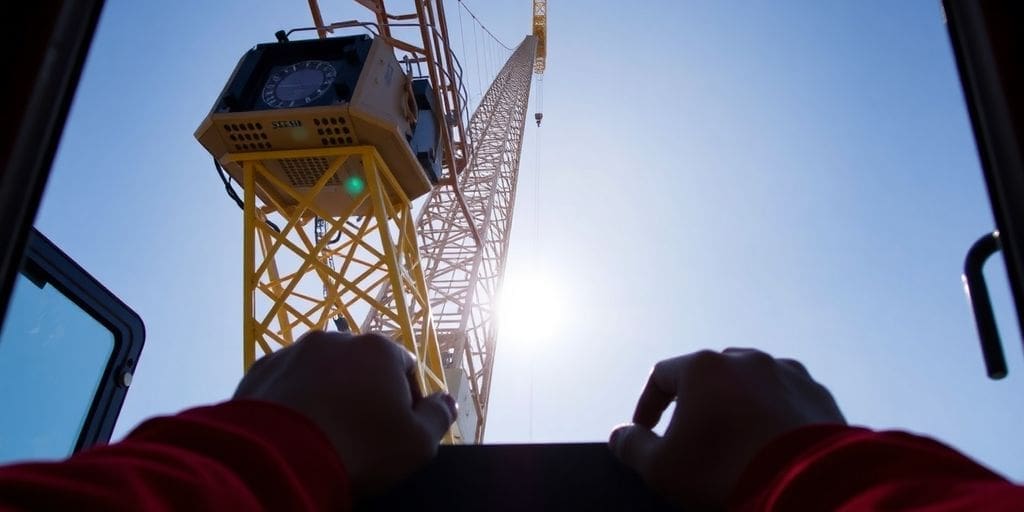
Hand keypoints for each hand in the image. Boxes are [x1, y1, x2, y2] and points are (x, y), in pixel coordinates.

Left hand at [233, 330, 455, 496]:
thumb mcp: (418, 443)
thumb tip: (447, 401)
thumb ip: (439, 416)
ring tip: (322, 433)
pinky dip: (291, 401)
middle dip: (363, 394)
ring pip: (320, 373)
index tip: (396, 433)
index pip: (405, 371)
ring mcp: (293, 352)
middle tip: (358, 435)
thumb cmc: (358, 448)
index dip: (407, 403)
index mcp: (379, 350)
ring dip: (326, 394)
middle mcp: (335, 340)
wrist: (278, 459)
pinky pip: (285, 384)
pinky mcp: (260, 371)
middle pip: (360, 368)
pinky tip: (293, 430)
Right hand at [609, 348, 844, 508]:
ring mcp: (787, 373)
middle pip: (709, 374)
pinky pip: (788, 398)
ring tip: (736, 436)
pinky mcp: (819, 395)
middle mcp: (746, 360)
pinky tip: (773, 442)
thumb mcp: (662, 468)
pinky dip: (776, 414)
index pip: (661, 377)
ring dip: (738, 404)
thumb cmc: (728, 472)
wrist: (808, 484)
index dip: (648, 405)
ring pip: (752, 383)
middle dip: (696, 401)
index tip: (645, 430)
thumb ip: (632, 447)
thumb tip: (621, 435)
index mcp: (703, 368)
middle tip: (693, 433)